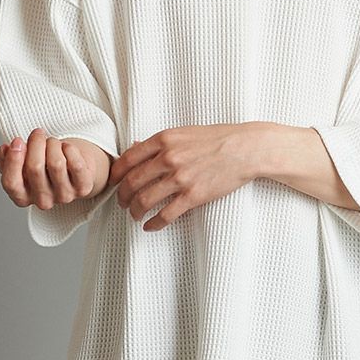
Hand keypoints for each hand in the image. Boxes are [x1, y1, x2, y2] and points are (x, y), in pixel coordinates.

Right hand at [0, 128, 113, 209]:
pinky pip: (75, 164)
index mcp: (22, 197)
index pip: (11, 182)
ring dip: (53, 144)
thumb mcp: (21, 162)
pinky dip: (70, 149)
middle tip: (38, 133)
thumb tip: (5, 149)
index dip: (13, 160)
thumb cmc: (44, 164)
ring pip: (56, 164)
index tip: (17, 140)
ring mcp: (64, 196)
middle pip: (34, 168)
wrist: (74, 169)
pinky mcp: (83, 188)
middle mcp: (42, 201)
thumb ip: (6, 158)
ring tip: (52, 141)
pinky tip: (66, 148)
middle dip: (35, 143)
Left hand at [108, 123, 268, 230]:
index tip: (114, 182)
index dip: (116, 174)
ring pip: (144, 200)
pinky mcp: (193, 195)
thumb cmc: (217, 138)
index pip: (128, 159)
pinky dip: (154, 223)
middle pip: (132, 182)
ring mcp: (180, 178)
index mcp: (164, 140)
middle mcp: (168, 158)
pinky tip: (150, 226)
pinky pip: (166, 214)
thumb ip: (159, 142)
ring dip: (135, 211)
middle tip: (122, 202)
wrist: (245, 148)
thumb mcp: (184, 133)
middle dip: (122, 196)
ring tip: (135, 215)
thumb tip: (135, 147)